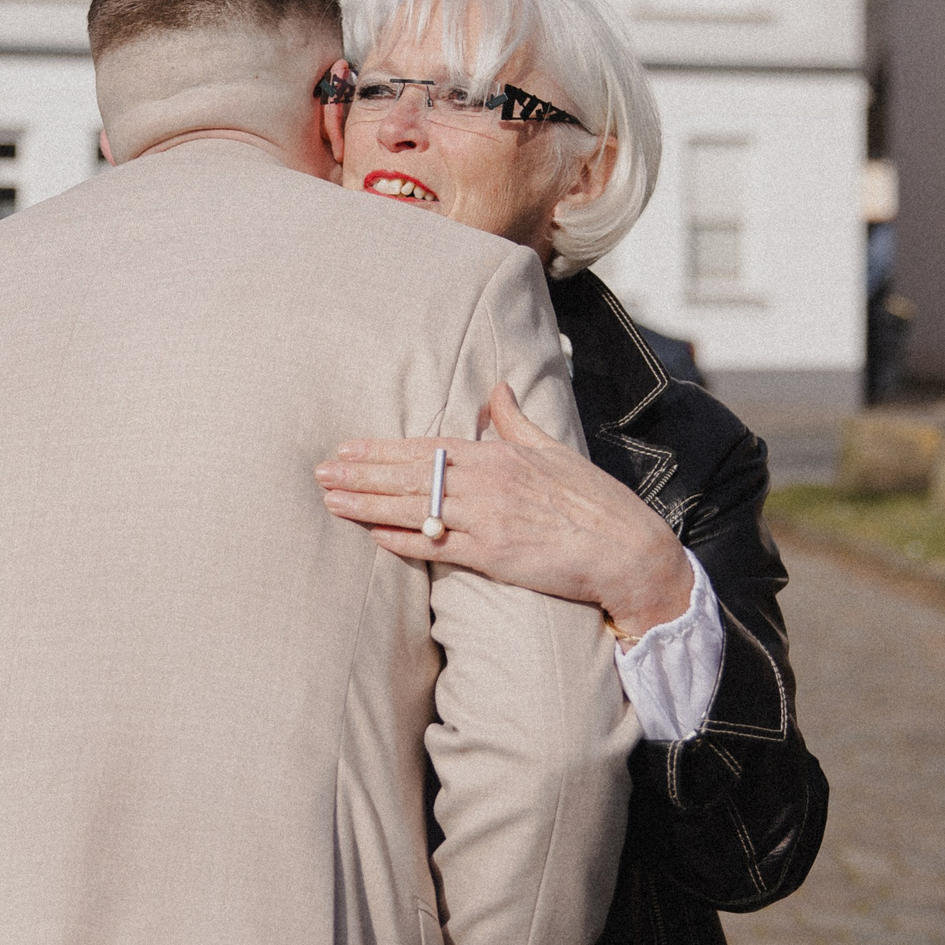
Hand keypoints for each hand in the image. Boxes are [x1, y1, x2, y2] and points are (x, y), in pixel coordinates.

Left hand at [315, 382, 699, 639]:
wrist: (624, 548)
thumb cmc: (591, 499)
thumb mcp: (553, 448)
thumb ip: (516, 419)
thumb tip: (497, 388)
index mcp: (498, 454)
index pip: (425, 447)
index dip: (381, 449)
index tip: (346, 449)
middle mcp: (487, 483)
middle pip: (410, 476)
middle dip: (360, 475)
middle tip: (320, 472)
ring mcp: (487, 521)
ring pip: (414, 509)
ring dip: (367, 505)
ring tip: (331, 500)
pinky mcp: (493, 557)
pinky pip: (436, 547)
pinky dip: (403, 541)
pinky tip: (373, 535)